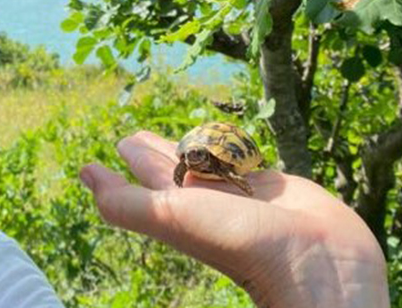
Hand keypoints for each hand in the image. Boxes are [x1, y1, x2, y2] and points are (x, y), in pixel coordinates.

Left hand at [79, 131, 389, 307]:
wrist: (318, 265)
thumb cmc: (241, 244)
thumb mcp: (173, 219)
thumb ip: (127, 202)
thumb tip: (83, 173)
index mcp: (176, 205)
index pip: (146, 172)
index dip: (132, 156)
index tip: (119, 141)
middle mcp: (204, 198)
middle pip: (174, 165)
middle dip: (156, 151)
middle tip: (137, 136)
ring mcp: (238, 193)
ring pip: (209, 163)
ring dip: (195, 148)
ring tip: (183, 139)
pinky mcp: (271, 187)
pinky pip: (245, 162)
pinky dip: (235, 152)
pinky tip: (231, 147)